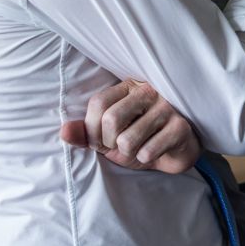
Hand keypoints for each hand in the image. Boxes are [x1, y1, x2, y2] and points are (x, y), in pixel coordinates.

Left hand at [60, 80, 201, 174]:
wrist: (176, 152)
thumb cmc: (140, 139)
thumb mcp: (109, 137)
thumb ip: (86, 134)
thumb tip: (63, 132)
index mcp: (128, 87)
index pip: (98, 103)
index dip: (92, 129)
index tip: (100, 140)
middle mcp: (148, 91)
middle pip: (111, 120)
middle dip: (110, 143)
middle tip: (120, 146)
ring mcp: (167, 107)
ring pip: (128, 140)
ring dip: (129, 153)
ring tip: (139, 147)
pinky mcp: (181, 127)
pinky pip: (148, 150)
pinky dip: (146, 158)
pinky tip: (155, 150)